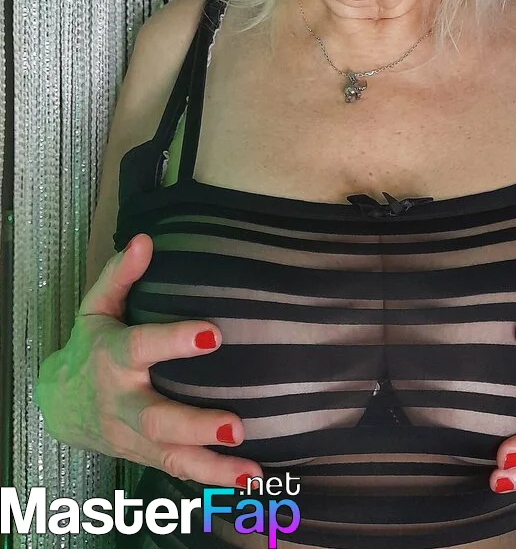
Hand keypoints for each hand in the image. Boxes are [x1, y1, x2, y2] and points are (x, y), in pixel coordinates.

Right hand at [34, 233, 261, 487]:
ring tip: (251, 467)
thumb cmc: (89, 347)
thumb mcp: (96, 307)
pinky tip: (250, 480)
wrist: (59, 405)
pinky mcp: (148, 455)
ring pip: (171, 455)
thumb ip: (120, 274)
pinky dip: (214, 480)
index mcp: (114, 358)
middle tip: (237, 424)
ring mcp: (134, 436)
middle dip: (196, 424)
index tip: (213, 334)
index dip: (174, 342)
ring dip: (212, 464)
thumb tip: (144, 239)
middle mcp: (123, 402)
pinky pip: (180, 471)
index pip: (142, 348)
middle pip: (157, 418)